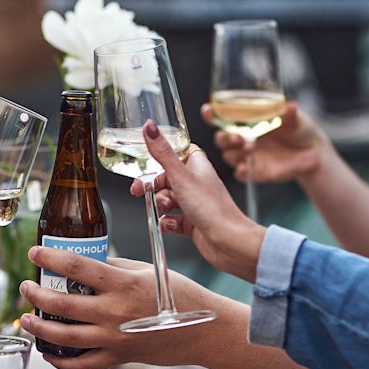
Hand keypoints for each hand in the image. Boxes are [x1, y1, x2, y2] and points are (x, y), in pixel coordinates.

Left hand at [18, 250, 217, 368]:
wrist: (204, 331)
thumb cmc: (181, 296)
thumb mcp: (148, 271)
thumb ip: (116, 268)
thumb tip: (90, 265)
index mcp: (121, 284)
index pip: (75, 266)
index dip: (49, 258)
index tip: (34, 253)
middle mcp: (114, 312)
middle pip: (62, 303)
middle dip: (36, 295)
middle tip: (25, 288)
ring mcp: (114, 338)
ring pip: (65, 337)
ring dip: (39, 329)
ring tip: (25, 320)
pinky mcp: (118, 357)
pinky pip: (83, 364)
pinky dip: (62, 362)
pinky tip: (49, 354)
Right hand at [129, 121, 265, 281]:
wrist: (228, 241)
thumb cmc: (212, 208)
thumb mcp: (181, 176)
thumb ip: (162, 153)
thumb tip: (149, 127)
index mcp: (197, 166)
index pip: (176, 154)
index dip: (161, 157)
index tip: (146, 161)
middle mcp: (196, 183)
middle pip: (166, 178)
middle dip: (153, 185)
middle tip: (141, 190)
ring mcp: (194, 204)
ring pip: (167, 199)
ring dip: (160, 204)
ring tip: (165, 208)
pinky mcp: (192, 223)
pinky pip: (171, 220)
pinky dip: (167, 222)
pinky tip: (170, 224)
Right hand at [201, 101, 327, 184]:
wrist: (312, 152)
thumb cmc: (300, 128)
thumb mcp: (296, 118)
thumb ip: (290, 113)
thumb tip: (290, 106)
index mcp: (246, 121)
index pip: (223, 117)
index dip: (212, 114)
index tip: (208, 111)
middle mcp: (242, 138)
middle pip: (221, 138)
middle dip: (225, 137)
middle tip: (238, 136)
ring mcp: (247, 156)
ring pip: (229, 155)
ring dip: (235, 152)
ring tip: (251, 147)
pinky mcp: (254, 172)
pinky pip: (240, 174)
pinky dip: (240, 171)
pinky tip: (245, 167)